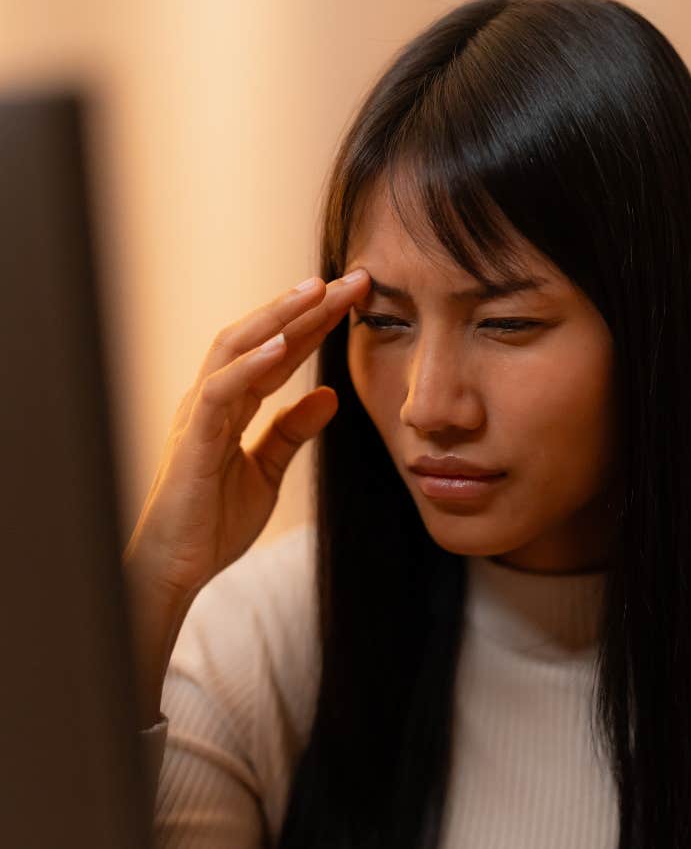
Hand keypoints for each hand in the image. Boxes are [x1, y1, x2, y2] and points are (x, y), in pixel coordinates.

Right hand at [122, 268, 369, 615]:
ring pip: (236, 349)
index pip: (278, 352)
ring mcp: (198, 415)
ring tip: (316, 291)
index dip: (315, 323)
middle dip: (304, 306)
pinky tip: (282, 344)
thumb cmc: (213, 521)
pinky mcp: (191, 440)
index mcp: (231, 405)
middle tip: (350, 279)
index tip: (355, 299)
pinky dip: (251, 365)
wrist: (177, 569)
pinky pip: (220, 392)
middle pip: (259, 337)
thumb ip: (292, 431)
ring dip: (277, 317)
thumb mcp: (268, 471)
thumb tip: (329, 394)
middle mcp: (212, 399)